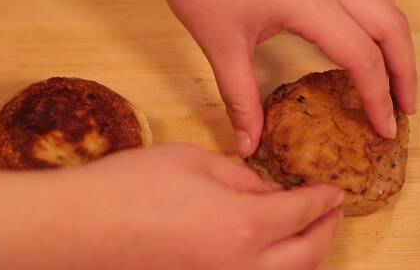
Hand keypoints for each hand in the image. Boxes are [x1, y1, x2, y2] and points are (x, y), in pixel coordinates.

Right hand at [0, 144, 343, 269]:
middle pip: (306, 255)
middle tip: (332, 211)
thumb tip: (267, 190)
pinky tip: (270, 247)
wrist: (83, 226)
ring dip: (306, 254)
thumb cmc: (133, 186)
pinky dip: (277, 265)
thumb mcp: (194, 161)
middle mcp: (242, 264)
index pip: (301, 213)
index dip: (323, 200)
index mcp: (245, 225)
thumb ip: (241, 176)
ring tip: (309, 231)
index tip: (335, 191)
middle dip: (326, 231)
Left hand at [150, 0, 416, 156]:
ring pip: (385, 4)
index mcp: (307, 2)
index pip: (362, 57)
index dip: (378, 98)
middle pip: (390, 27)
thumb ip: (239, 99)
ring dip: (397, 44)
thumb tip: (248, 143)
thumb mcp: (220, 46)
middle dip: (405, 72)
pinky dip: (380, 20)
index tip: (383, 128)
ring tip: (396, 79)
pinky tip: (370, 40)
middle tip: (403, 109)